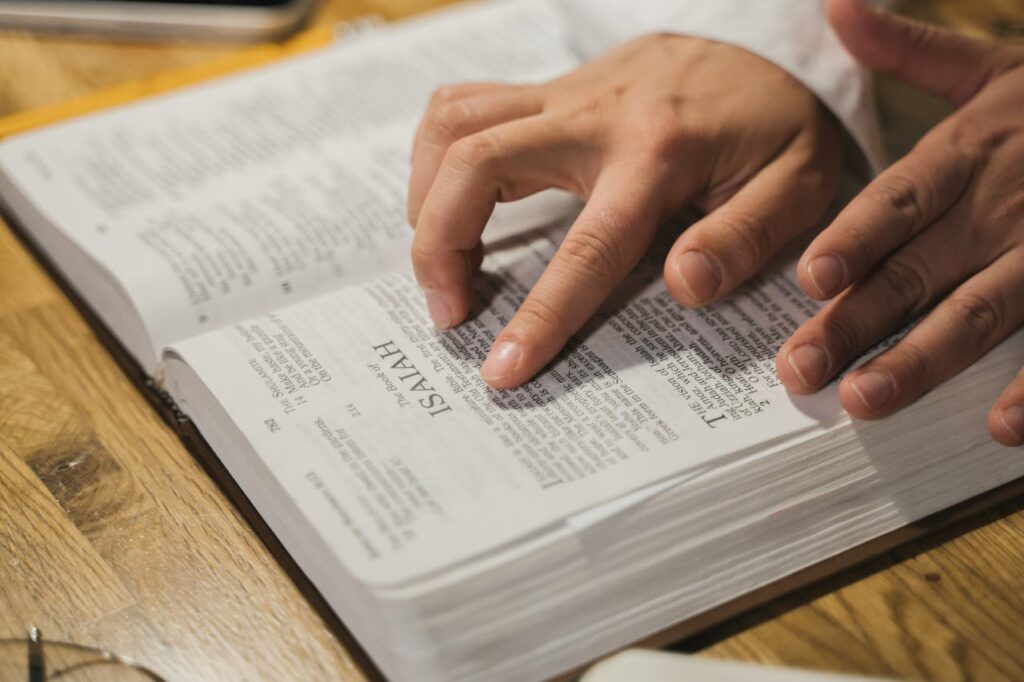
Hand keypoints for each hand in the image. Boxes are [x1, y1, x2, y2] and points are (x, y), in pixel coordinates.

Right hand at [409, 35, 840, 388]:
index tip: (502, 370)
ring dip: (426, 197)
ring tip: (440, 259)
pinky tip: (450, 200)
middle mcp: (593, 116)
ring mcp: (563, 94)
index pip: (584, 248)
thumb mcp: (800, 184)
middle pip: (476, 164)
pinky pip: (463, 103)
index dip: (538, 315)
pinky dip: (436, 156)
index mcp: (657, 155)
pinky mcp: (548, 88)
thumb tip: (682, 288)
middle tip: (447, 310)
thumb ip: (746, 236)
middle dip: (439, 246)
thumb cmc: (781, 125)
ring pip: (453, 123)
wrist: (764, 46)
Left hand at [777, 0, 1023, 445]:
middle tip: (799, 369)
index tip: (809, 278)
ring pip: (979, 313)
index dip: (854, 238)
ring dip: (923, 361)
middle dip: (855, 322)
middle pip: (916, 271)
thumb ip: (910, 50)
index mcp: (968, 155)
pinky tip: (1001, 427)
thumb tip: (833, 9)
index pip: (898, 201)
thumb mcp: (993, 66)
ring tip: (865, 401)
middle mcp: (1003, 207)